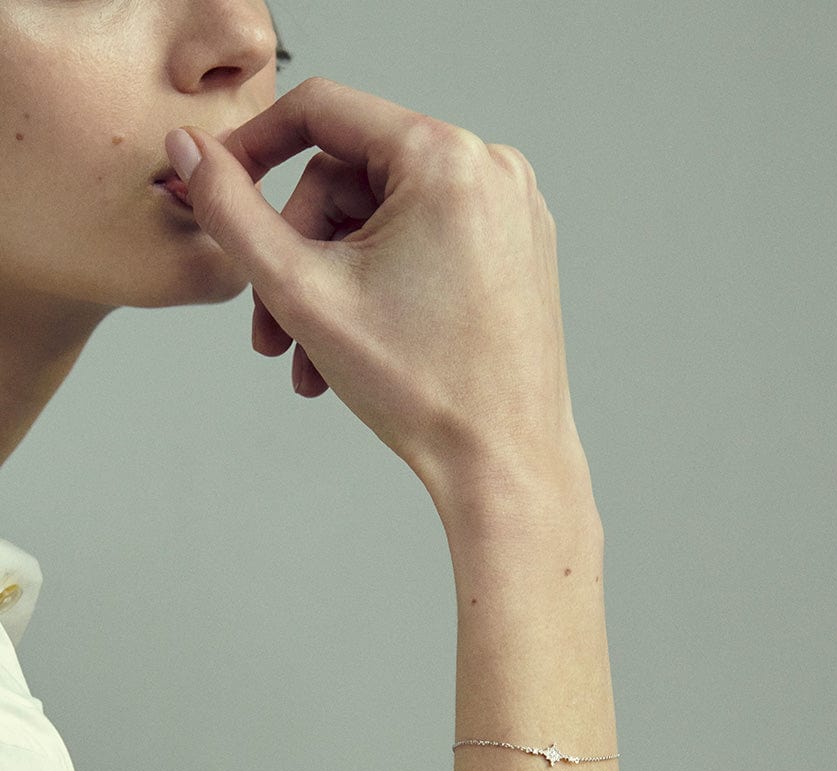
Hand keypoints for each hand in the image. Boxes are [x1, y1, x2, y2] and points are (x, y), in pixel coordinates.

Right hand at [167, 78, 583, 507]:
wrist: (504, 464)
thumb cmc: (421, 390)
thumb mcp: (302, 293)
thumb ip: (231, 212)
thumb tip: (189, 151)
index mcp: (445, 158)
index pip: (321, 110)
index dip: (253, 146)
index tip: (217, 188)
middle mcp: (491, 169)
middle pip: (351, 178)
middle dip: (299, 253)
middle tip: (272, 328)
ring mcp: (511, 211)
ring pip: (384, 218)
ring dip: (332, 282)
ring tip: (310, 359)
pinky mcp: (517, 250)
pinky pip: (426, 241)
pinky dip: (381, 284)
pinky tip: (355, 347)